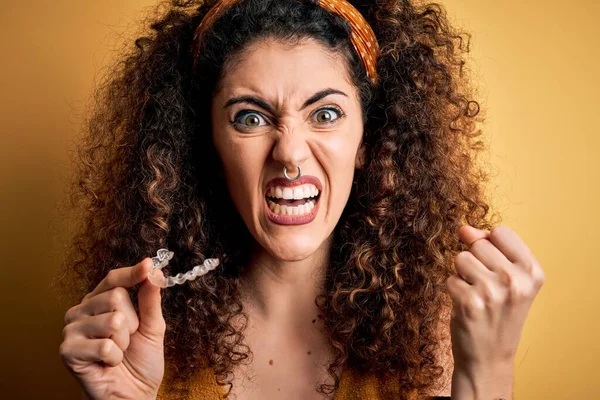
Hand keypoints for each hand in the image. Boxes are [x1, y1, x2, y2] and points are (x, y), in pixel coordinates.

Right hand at [60, 258, 165, 399]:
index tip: (148, 265)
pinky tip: (108, 363)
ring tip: (118, 353)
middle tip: (128, 340)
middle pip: (116, 297)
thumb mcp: (153, 327)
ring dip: (124, 342)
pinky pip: (105, 345)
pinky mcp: (67, 351)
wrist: (132, 394)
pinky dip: (114, 357)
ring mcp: (72, 329)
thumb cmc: (140, 361)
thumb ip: (151, 300)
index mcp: (100, 301)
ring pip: (113, 321)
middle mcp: (82, 311)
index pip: (114, 279)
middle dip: (133, 323)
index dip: (132, 273)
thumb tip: (155, 273)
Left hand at [446, 225, 544, 396]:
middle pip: (477, 244)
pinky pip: (449, 279)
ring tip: (476, 296)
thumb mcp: (507, 278)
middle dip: (474, 261)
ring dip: (462, 276)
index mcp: (533, 271)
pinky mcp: (469, 302)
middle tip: (485, 288)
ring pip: (460, 259)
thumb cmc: (498, 313)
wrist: (489, 358)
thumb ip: (489, 247)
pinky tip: (466, 308)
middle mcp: (516, 280)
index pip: (500, 232)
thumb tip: (464, 229)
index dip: (489, 246)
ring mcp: (492, 291)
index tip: (495, 268)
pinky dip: (453, 291)